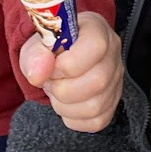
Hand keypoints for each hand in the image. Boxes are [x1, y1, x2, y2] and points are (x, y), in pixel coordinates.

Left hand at [19, 11, 122, 131]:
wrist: (58, 57)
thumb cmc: (50, 47)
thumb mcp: (36, 44)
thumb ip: (34, 55)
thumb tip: (38, 74)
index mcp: (97, 30)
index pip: (96, 47)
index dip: (68, 64)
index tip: (51, 68)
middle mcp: (113, 54)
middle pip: (98, 81)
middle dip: (63, 89)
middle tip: (50, 82)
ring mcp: (116, 80)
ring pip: (96, 106)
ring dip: (65, 106)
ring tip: (56, 92)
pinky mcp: (112, 103)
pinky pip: (96, 121)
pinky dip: (73, 118)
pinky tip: (65, 104)